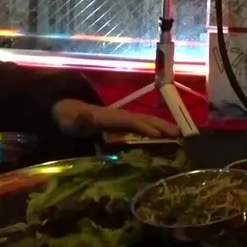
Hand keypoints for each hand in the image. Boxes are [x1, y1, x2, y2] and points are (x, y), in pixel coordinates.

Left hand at [52, 99, 180, 137]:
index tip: (158, 135)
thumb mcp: (72, 121)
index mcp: (111, 116)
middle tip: (178, 133)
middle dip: (161, 125)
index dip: (143, 127)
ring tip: (178, 133)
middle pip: (144, 118)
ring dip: (162, 125)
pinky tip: (164, 134)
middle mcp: (121, 115)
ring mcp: (123, 118)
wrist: (68, 112)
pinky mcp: (124, 123)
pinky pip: (143, 124)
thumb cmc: (71, 120)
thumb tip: (86, 115)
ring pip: (146, 120)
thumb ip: (80, 119)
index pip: (130, 121)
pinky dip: (156, 127)